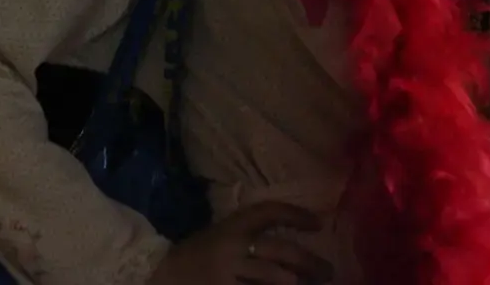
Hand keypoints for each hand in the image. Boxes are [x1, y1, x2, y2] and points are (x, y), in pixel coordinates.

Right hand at [147, 201, 332, 284]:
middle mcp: (234, 247)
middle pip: (280, 251)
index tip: (318, 224)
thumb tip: (290, 251)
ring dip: (296, 283)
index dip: (296, 215)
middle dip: (309, 262)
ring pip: (273, 278)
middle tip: (328, 271)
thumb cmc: (197, 255)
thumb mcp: (222, 235)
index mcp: (233, 226)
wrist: (161, 276)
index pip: (269, 212)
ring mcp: (229, 274)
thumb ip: (250, 237)